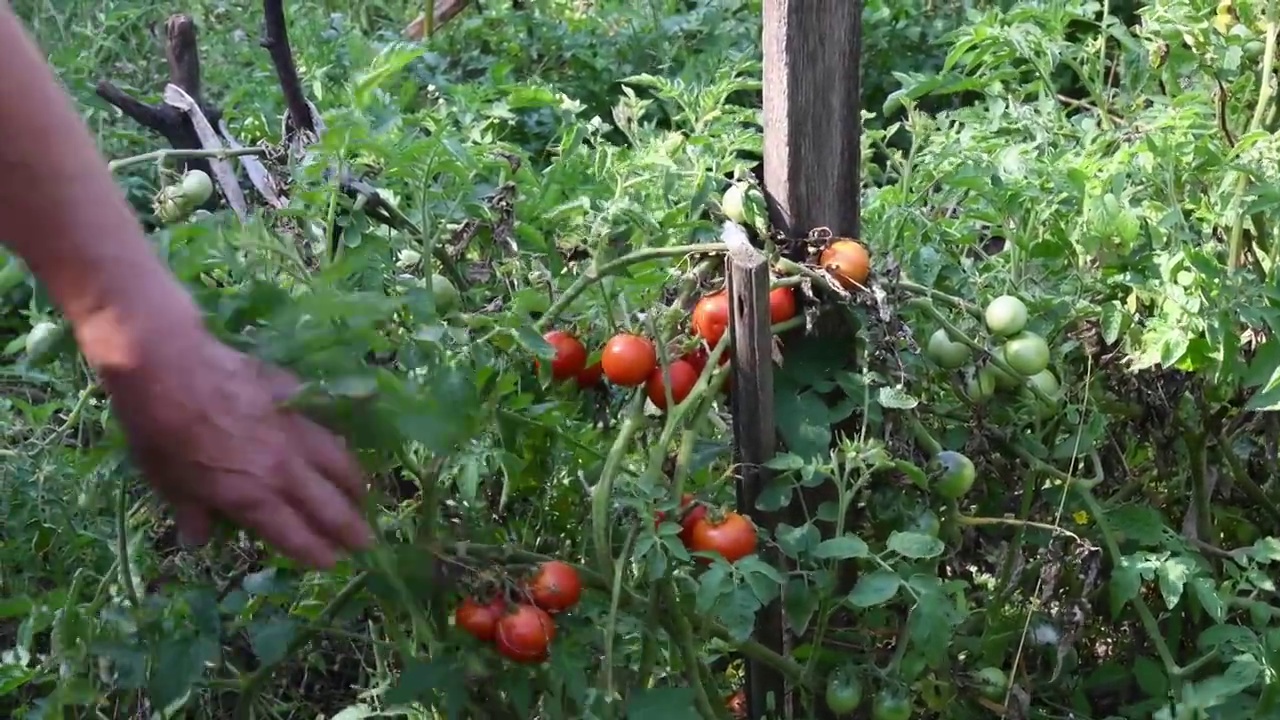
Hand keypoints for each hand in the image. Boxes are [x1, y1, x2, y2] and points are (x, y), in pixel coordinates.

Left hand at [103, 329, 372, 568]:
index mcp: (252, 497)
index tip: (333, 563)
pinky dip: (339, 439)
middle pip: (328, 505)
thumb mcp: (167, 482)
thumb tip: (198, 540)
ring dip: (355, 486)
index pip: (295, 534)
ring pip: (338, 463)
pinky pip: (326, 424)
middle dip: (350, 528)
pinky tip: (344, 442)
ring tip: (365, 496)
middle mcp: (283, 469)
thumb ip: (192, 513)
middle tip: (367, 543)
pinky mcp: (295, 398)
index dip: (317, 553)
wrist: (169, 367)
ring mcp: (294, 431)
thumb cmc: (160, 431)